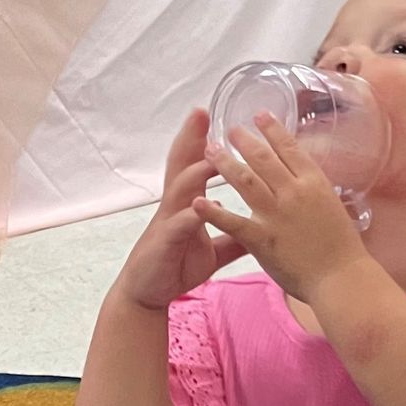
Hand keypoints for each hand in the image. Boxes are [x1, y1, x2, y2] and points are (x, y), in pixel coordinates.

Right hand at [118, 111, 244, 312]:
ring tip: (210, 157)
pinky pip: (179, 226)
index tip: (216, 115)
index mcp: (188, 203)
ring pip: (180, 189)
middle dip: (191, 138)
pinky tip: (200, 208)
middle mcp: (177, 206)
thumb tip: (257, 226)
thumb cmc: (178, 265)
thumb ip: (234, 235)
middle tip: (200, 112)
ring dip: (194, 172)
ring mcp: (169, 222)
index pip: (195, 164)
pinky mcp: (165, 243)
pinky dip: (189, 216)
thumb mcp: (213, 249)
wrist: (149, 292)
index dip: (203, 140)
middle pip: (182, 164)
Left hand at [198, 117, 367, 305]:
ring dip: (224, 163)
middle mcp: (293, 192)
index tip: (259, 115)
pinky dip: (213, 212)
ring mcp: (276, 214)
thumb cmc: (343, 249)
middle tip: (228, 129)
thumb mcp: (334, 208)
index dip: (272, 129)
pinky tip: (198, 202)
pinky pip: (232, 221)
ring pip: (244, 180)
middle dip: (243, 140)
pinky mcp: (262, 239)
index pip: (289, 147)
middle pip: (263, 158)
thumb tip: (306, 180)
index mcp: (314, 182)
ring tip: (210, 150)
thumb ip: (315, 192)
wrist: (342, 279)